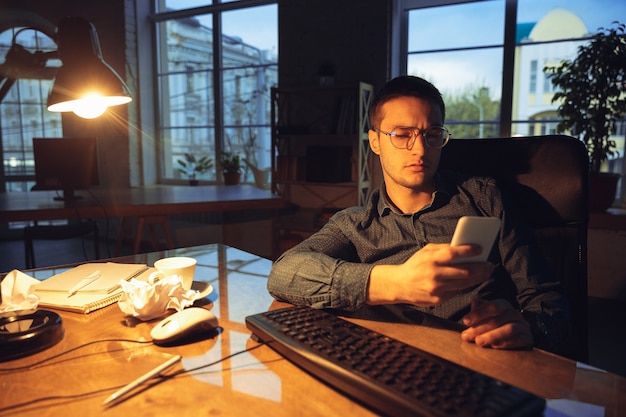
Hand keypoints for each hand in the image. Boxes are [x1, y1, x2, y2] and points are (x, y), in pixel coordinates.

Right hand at [367, 243, 493, 305]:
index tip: (480, 248)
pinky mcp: (438, 300)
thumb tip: (464, 247)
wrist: (399, 285)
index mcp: (431, 259)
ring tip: (485, 272)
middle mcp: (434, 275)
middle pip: (464, 272)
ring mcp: (437, 289)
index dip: (468, 251)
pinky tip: (471, 280)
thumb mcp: (425, 251)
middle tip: (490, 265)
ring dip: (477, 278)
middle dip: (480, 268)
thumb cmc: (415, 265)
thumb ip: (443, 248)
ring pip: (464, 284)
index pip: (453, 253)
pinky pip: (456, 291)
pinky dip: (465, 285)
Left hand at [461, 298, 532, 349]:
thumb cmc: (492, 327)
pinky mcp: (528, 339)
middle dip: (480, 328)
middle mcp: (515, 313)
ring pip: (510, 328)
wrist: (511, 340)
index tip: (465, 321)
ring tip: (478, 342)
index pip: (493, 306)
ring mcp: (523, 326)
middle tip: (467, 336)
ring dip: (492, 336)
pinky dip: (505, 343)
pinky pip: (519, 340)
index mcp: (503, 305)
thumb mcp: (483, 318)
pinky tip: (494, 346)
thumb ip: (477, 311)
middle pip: (499, 319)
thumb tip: (474, 304)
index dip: (479, 313)